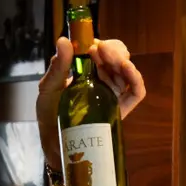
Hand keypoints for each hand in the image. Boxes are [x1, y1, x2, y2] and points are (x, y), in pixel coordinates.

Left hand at [36, 36, 147, 167]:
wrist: (55, 145)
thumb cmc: (50, 116)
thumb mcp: (49, 88)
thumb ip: (57, 67)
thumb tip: (63, 41)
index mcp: (87, 71)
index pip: (102, 51)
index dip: (101, 44)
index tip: (92, 44)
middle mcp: (103, 80)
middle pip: (118, 57)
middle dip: (112, 50)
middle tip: (99, 51)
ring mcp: (113, 94)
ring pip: (127, 71)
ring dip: (121, 60)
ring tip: (110, 60)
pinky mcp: (120, 109)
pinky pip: (136, 92)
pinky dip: (136, 79)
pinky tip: (128, 70)